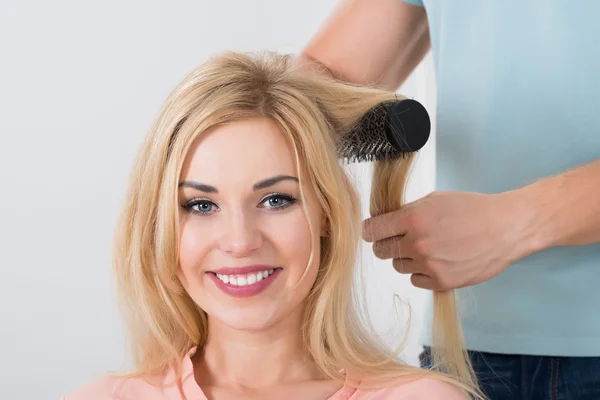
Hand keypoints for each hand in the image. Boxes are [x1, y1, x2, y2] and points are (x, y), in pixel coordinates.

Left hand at [362, 191, 533, 290]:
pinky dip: (422, 272)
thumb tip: (385, 223)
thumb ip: (407, 212)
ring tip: (427, 248)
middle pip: (381, 251)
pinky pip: (416, 280)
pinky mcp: (442, 281)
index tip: (372, 232)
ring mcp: (429, 265)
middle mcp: (418, 243)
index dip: (371, 231)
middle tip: (400, 239)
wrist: (506, 228)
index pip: (372, 231)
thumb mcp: (435, 200)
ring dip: (406, 258)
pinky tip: (437, 260)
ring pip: (398, 266)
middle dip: (387, 244)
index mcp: (413, 219)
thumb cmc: (472, 209)